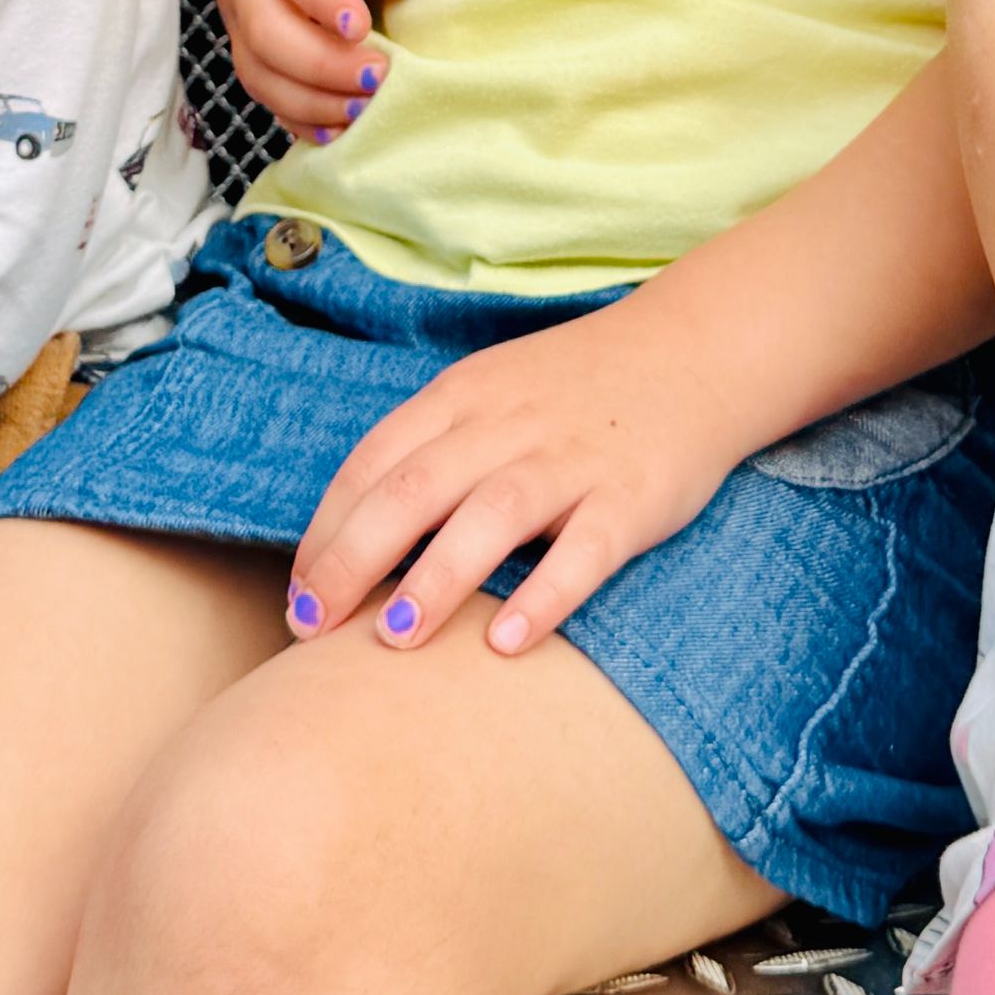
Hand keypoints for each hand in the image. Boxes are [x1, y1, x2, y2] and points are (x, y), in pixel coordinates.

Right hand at [208, 0, 401, 142]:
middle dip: (324, 65)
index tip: (361, 25)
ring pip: (260, 72)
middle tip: (379, 76)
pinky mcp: (244, 46)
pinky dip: (298, 118)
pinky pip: (262, 92)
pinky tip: (338, 128)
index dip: (322, 0)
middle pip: (269, 33)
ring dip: (313, 101)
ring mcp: (238, 19)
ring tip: (365, 109)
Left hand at [287, 291, 746, 658]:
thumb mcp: (491, 394)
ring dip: (436, 578)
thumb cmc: (575, 390)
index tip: (299, 593)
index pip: (374, 462)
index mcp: (463, 397)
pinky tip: (507, 643)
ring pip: (491, 515)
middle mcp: (509, 424)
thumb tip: (351, 539)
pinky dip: (545, 596)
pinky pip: (585, 550)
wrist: (695, 351)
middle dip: (353, 559)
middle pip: (414, 489)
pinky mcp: (632, 499)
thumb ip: (431, 450)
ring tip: (393, 638)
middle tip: (312, 627)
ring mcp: (572, 460)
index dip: (329, 529)